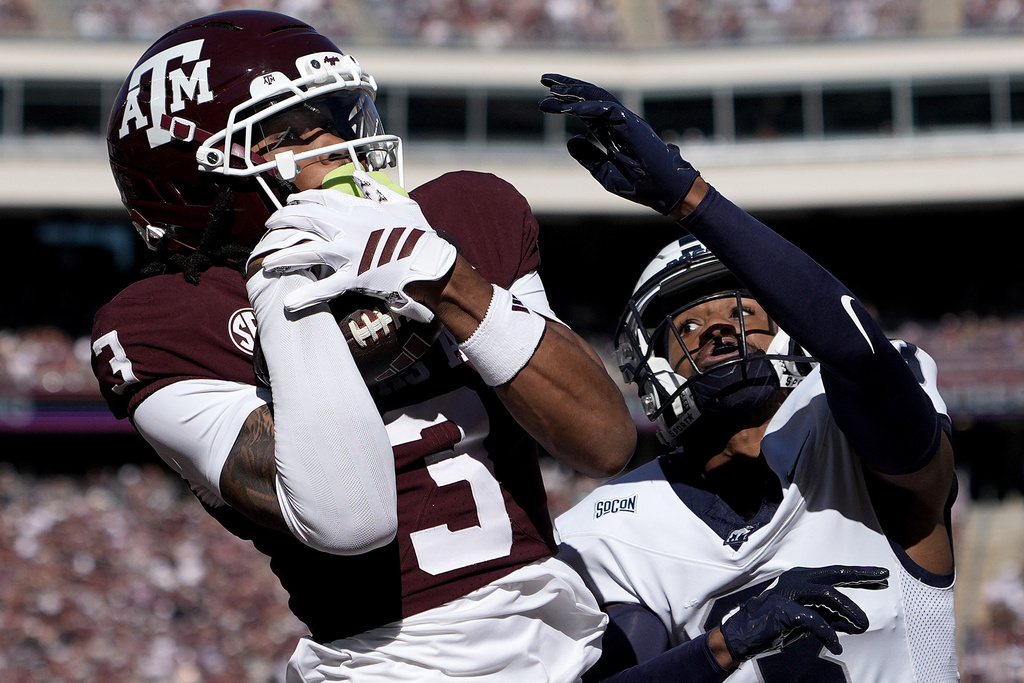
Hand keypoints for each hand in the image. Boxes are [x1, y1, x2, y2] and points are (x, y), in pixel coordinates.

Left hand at [260, 171, 456, 322]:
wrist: (430, 262)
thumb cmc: (419, 233)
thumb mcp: (401, 203)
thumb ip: (376, 189)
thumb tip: (359, 176)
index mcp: (358, 209)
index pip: (321, 198)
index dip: (301, 199)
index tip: (291, 201)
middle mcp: (348, 228)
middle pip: (305, 219)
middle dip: (283, 220)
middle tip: (269, 225)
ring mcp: (349, 253)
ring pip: (307, 251)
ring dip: (284, 256)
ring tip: (267, 262)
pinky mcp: (354, 277)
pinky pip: (326, 287)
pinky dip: (307, 295)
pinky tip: (289, 302)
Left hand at [539, 73, 699, 214]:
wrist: (666, 193)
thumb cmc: (641, 186)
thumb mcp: (605, 173)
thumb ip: (588, 157)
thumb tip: (570, 141)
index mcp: (611, 133)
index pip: (585, 112)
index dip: (565, 104)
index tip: (543, 102)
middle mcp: (618, 123)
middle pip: (589, 98)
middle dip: (566, 88)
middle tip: (544, 79)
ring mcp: (627, 122)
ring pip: (598, 99)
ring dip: (575, 92)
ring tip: (553, 88)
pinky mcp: (634, 126)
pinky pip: (609, 111)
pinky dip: (591, 107)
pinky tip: (573, 107)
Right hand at [719, 565, 888, 661]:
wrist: (744, 634)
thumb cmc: (775, 625)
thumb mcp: (807, 619)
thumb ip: (829, 617)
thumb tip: (854, 623)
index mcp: (802, 578)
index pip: (835, 575)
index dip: (859, 575)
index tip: (880, 577)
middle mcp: (796, 579)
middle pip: (834, 576)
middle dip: (860, 577)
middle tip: (882, 579)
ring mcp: (789, 592)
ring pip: (828, 596)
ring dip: (849, 611)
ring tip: (862, 626)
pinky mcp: (784, 609)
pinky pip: (814, 620)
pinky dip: (828, 634)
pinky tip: (836, 646)